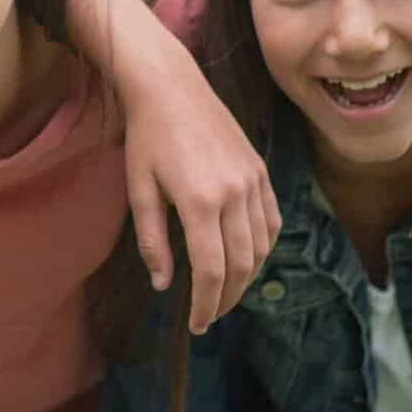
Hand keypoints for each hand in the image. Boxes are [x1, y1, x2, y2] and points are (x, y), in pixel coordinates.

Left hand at [120, 40, 280, 333]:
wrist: (171, 87)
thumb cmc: (147, 137)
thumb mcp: (139, 189)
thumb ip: (152, 240)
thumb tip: (164, 285)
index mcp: (199, 201)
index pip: (211, 271)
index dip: (205, 305)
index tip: (196, 325)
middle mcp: (234, 193)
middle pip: (241, 265)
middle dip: (226, 299)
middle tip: (209, 316)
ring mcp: (252, 180)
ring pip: (261, 247)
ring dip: (246, 277)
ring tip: (225, 292)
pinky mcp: (260, 170)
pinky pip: (272, 221)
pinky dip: (263, 247)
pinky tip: (245, 257)